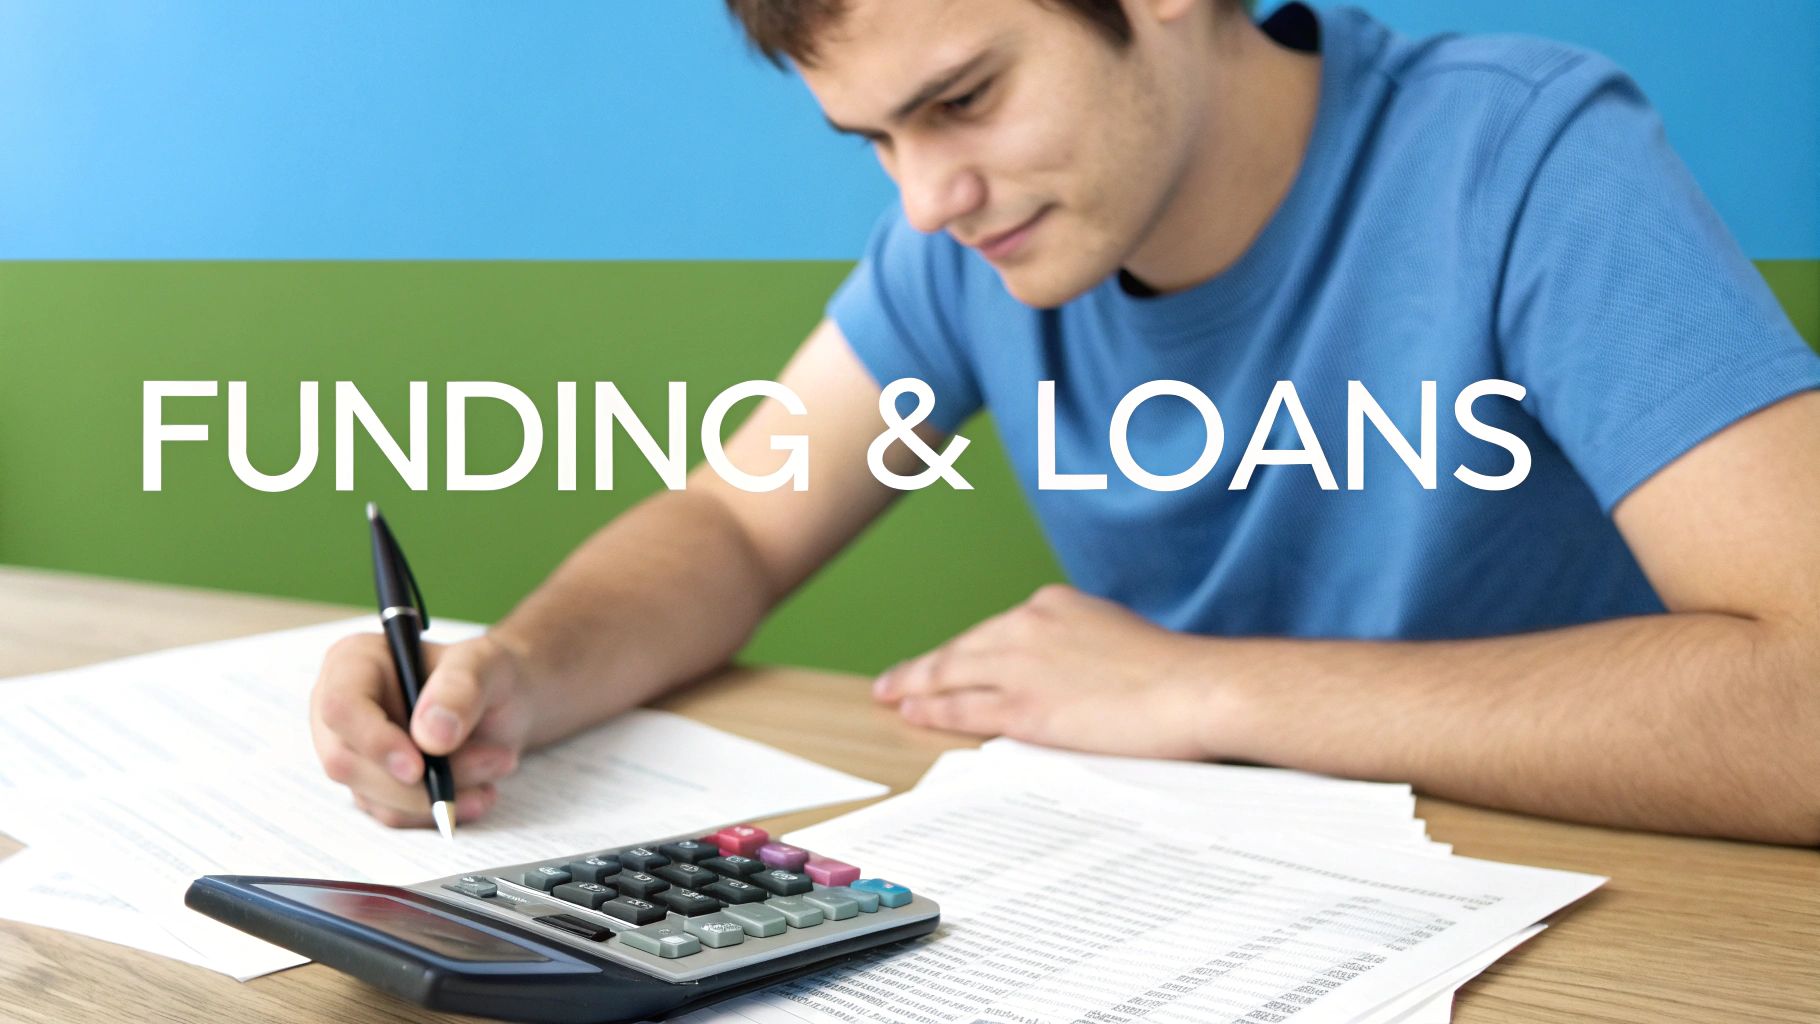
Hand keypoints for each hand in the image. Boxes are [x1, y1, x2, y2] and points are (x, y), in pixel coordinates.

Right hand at [310, 632, 534, 827]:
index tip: (419, 767)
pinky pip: (395, 813)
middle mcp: (344, 710)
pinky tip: (480, 790)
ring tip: (498, 763)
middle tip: (494, 760)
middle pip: (348, 762)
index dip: (374, 741)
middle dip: (420, 778)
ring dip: (440, 794)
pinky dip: (439, 809)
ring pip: (374, 795)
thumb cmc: (488, 672)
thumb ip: (460, 688)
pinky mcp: (374, 785)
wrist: (506, 702)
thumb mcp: (487, 664)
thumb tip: (430, 737)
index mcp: (354, 662)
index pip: (340, 707)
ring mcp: (355, 751)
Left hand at [872, 584, 1214, 758]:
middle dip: (926, 665)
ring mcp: (1022, 665)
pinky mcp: (1024, 706)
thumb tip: (1068, 673)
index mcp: (1054, 604)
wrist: (1194, 687)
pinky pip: (963, 707)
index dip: (966, 650)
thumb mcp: (1116, 638)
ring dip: (915, 684)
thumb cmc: (1172, 671)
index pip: (997, 631)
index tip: (948, 659)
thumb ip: (1080, 648)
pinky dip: (932, 709)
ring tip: (889, 693)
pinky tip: (913, 712)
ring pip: (951, 673)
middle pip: (963, 648)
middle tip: (894, 678)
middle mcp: (1028, 625)